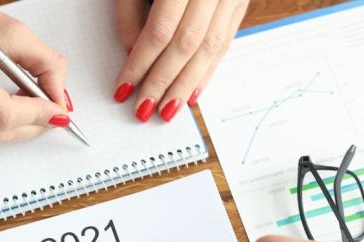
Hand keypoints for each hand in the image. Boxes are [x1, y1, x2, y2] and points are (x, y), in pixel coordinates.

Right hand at [0, 0, 70, 144]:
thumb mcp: (4, 29)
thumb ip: (41, 61)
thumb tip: (59, 96)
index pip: (1, 112)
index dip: (36, 115)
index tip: (57, 109)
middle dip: (31, 126)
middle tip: (52, 113)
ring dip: (16, 128)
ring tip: (33, 109)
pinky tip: (8, 109)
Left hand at [113, 0, 248, 121]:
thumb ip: (130, 13)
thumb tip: (133, 54)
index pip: (160, 31)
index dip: (141, 63)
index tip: (124, 87)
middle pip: (188, 44)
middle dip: (164, 82)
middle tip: (144, 108)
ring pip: (211, 48)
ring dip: (188, 85)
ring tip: (168, 109)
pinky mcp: (240, 1)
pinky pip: (226, 41)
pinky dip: (208, 70)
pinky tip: (194, 91)